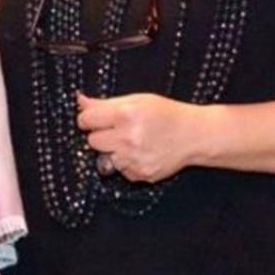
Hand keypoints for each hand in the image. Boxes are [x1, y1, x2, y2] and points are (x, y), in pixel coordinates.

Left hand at [76, 91, 206, 183]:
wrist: (194, 135)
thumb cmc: (167, 114)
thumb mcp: (137, 100)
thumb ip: (105, 102)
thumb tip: (80, 101)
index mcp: (126, 114)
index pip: (86, 120)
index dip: (88, 118)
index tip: (94, 119)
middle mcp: (129, 138)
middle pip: (92, 141)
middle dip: (101, 135)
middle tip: (118, 129)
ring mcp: (134, 158)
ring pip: (105, 158)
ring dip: (114, 151)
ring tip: (133, 142)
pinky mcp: (141, 174)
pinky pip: (121, 170)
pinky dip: (127, 163)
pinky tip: (142, 153)